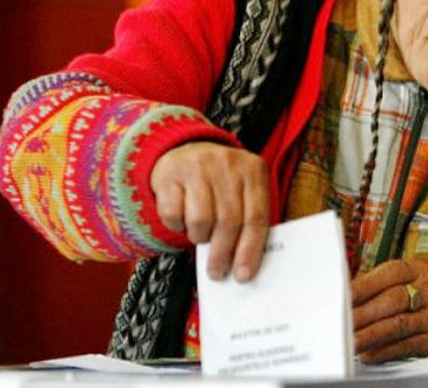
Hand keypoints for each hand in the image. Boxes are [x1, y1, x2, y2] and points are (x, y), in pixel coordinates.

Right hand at [150, 142, 269, 282]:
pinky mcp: (170, 174)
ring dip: (200, 237)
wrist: (185, 151)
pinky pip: (173, 214)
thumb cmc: (221, 182)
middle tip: (218, 272)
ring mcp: (197, 167)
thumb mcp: (242, 190)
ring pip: (200, 220)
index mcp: (253, 170)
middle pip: (228, 221)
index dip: (250, 250)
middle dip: (223, 254)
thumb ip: (248, 219)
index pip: (256, 217)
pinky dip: (177, 226)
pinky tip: (183, 219)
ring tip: (202, 235)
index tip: (243, 275)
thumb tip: (245, 265)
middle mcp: (227, 164)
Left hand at [351, 259, 427, 362]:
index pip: (391, 273)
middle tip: (342, 325)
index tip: (342, 298)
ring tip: (351, 342)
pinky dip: (384, 351)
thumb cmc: (409, 298)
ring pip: (399, 324)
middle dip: (364, 313)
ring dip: (371, 335)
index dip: (365, 285)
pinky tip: (368, 354)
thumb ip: (369, 288)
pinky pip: (407, 346)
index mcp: (416, 271)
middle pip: (394, 299)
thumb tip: (340, 298)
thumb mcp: (396, 284)